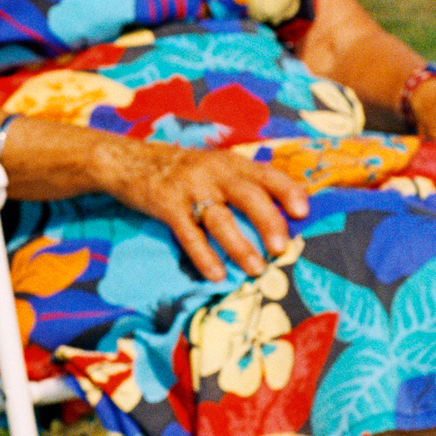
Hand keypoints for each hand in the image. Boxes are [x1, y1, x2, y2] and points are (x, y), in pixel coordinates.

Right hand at [109, 142, 310, 282]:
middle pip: (246, 195)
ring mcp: (189, 187)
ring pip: (219, 218)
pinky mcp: (166, 204)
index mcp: (232, 163)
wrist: (132, 161)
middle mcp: (214, 171)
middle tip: (281, 247)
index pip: (266, 174)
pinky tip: (217, 274)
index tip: (303, 212)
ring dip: (239, 246)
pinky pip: (188, 233)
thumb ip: (246, 184)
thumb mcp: (218, 167)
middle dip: (266, 220)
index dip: (286, 191)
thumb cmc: (187, 172)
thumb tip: (283, 218)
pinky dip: (204, 255)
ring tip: (256, 269)